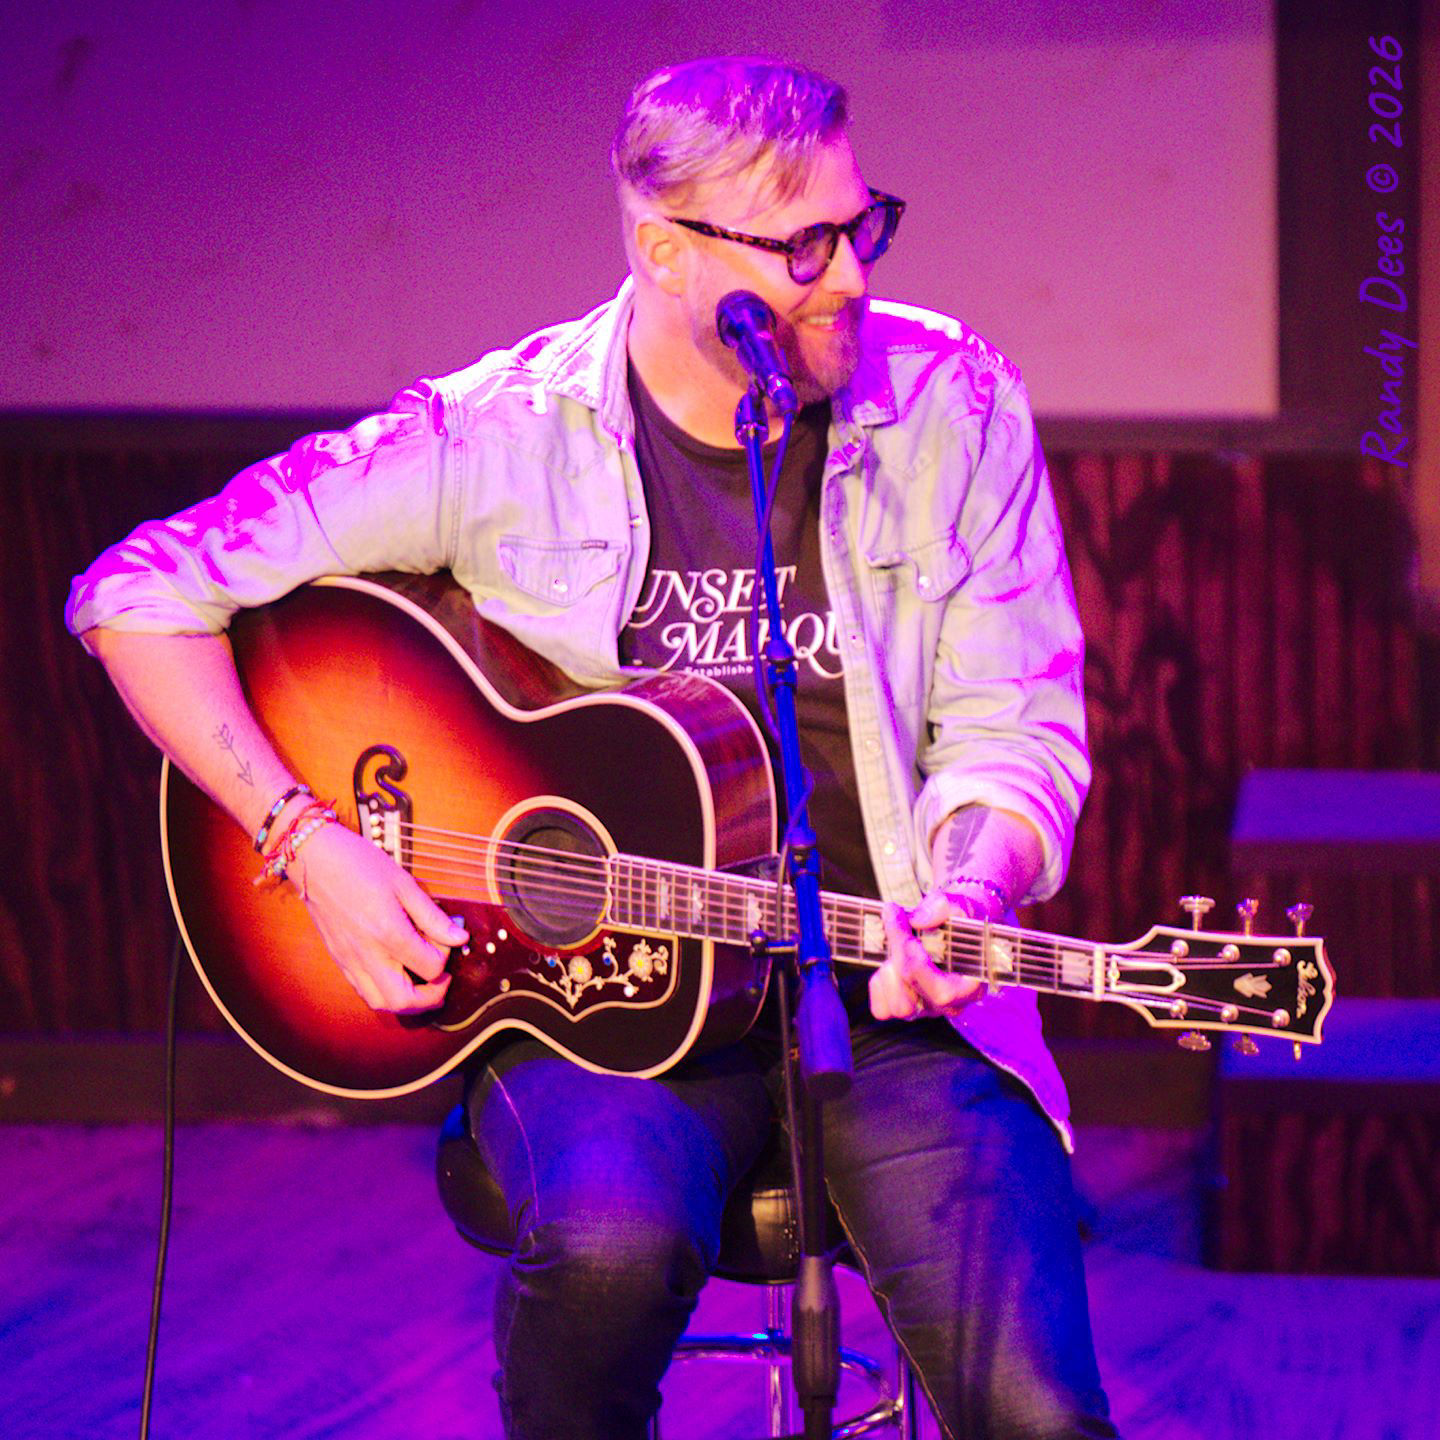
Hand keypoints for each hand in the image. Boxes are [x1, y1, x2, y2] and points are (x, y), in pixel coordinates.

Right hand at [287, 823, 467, 1013]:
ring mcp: (350, 960)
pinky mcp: (339, 960)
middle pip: (404, 1000)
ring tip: (421, 981)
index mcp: (388, 932)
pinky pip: (364, 990)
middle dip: (431, 996)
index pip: (430, 967)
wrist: (315, 859)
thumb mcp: (404, 884)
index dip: (446, 956)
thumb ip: (432, 916)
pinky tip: (396, 972)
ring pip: (381, 1002)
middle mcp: (367, 954)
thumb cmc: (360, 864)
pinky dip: (385, 991)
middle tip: (443, 979)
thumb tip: (459, 937)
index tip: (447, 937)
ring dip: (407, 1001)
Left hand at [870, 888, 990, 1021]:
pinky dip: (880, 984)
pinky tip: (890, 961)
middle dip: (898, 954)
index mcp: (971, 986)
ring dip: (889, 972)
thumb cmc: (962, 918)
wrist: (955, 921)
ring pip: (898, 1007)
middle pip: (914, 998)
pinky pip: (883, 1009)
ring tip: (896, 943)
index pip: (942, 991)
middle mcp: (951, 1004)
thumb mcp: (961, 904)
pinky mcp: (908, 1007)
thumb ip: (943, 907)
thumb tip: (919, 920)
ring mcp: (928, 1008)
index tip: (900, 921)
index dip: (914, 959)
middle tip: (893, 918)